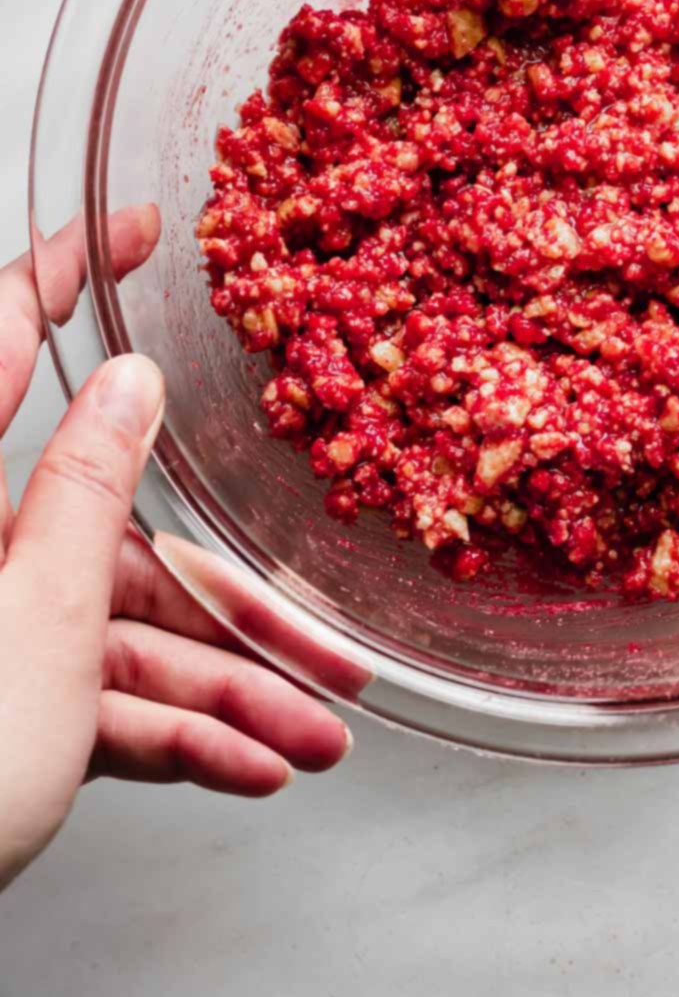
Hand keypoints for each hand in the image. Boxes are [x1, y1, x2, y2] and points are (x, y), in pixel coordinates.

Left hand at [0, 208, 351, 894]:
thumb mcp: (37, 617)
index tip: (137, 229)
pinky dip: (168, 738)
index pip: (5, 337)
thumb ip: (90, 495)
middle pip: (113, 541)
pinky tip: (246, 767)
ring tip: (313, 742)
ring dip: (225, 696)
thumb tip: (127, 388)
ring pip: (119, 640)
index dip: (72, 268)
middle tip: (328, 643)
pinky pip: (91, 706)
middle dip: (234, 613)